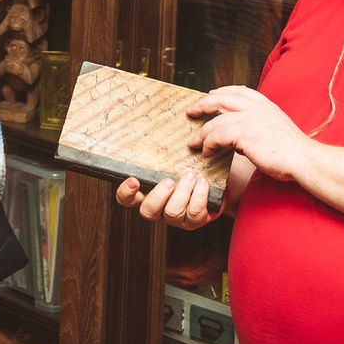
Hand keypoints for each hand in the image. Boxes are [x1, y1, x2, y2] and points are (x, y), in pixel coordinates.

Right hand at [115, 160, 253, 229]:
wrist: (217, 177)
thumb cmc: (189, 164)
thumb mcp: (172, 157)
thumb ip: (159, 150)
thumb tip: (150, 124)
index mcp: (146, 192)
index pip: (126, 198)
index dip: (126, 192)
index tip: (134, 179)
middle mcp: (158, 208)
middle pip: (148, 211)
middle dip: (159, 195)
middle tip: (168, 180)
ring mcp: (176, 217)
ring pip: (172, 212)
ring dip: (182, 193)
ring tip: (191, 175)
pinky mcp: (194, 220)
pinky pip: (194, 213)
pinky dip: (199, 196)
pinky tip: (203, 183)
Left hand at [189, 86, 314, 188]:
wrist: (303, 159)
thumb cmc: (292, 151)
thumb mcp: (276, 129)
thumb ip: (258, 127)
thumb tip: (239, 138)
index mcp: (266, 105)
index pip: (240, 91)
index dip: (222, 91)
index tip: (211, 94)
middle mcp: (256, 108)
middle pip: (222, 99)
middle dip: (203, 104)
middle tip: (191, 111)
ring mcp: (249, 119)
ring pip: (216, 121)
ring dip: (202, 133)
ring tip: (194, 143)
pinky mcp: (244, 133)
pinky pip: (217, 136)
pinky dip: (208, 144)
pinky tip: (206, 152)